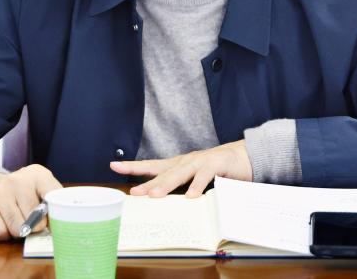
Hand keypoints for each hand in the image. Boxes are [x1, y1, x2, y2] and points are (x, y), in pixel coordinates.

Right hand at [0, 165, 61, 240]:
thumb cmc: (24, 194)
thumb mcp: (42, 191)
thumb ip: (54, 203)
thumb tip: (62, 226)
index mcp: (38, 174)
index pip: (53, 195)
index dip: (56, 214)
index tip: (55, 221)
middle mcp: (18, 179)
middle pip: (34, 219)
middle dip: (34, 227)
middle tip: (31, 222)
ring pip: (17, 228)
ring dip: (19, 232)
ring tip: (17, 221)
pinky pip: (0, 232)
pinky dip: (4, 234)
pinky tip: (3, 222)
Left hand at [109, 140, 251, 197]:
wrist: (243, 155)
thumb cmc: (214, 168)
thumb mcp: (192, 177)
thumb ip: (178, 186)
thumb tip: (157, 200)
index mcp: (178, 164)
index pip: (151, 165)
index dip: (133, 166)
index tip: (114, 166)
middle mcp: (186, 161)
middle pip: (163, 172)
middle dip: (147, 183)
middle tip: (134, 193)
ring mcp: (200, 161)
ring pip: (180, 173)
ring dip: (167, 184)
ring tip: (155, 195)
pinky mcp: (216, 165)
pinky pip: (205, 177)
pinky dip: (197, 186)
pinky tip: (190, 196)